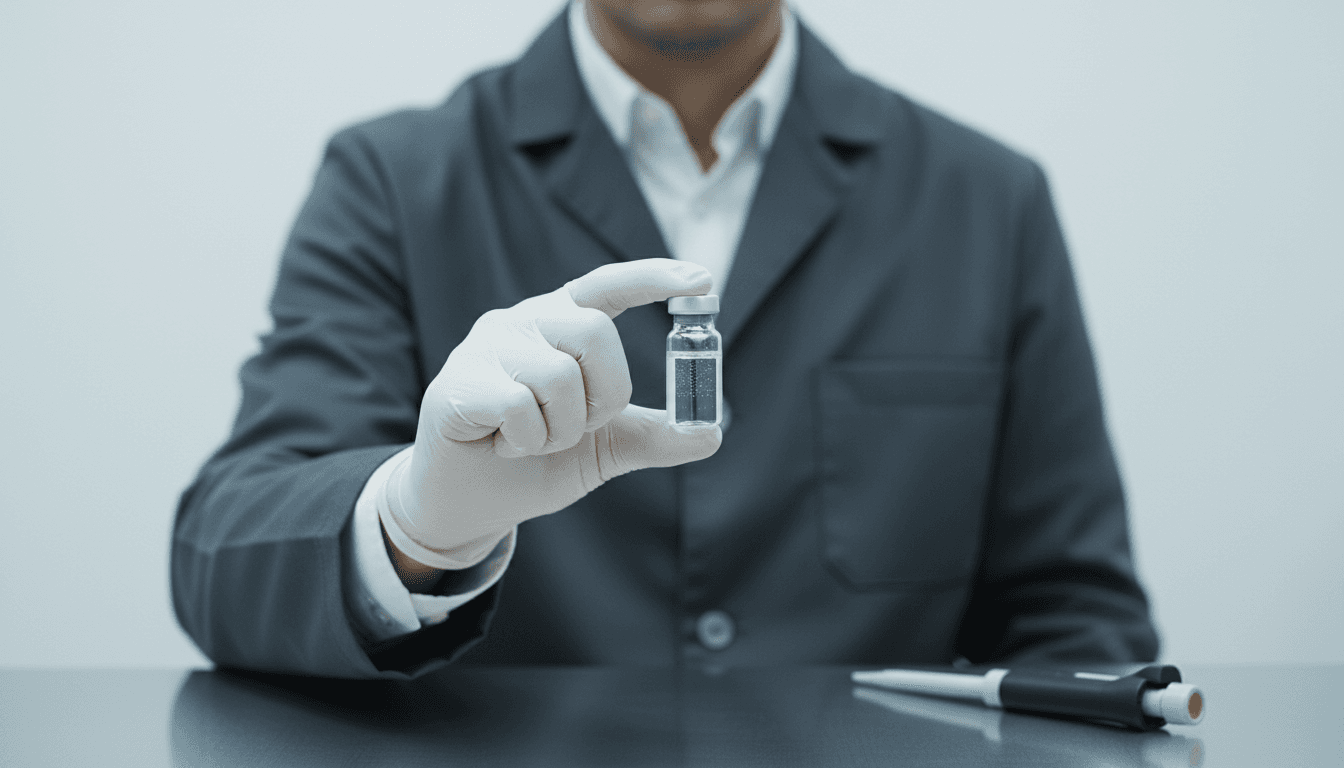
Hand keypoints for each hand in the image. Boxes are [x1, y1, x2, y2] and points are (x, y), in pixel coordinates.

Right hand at [380, 259, 722, 568]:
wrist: (468, 506)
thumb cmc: (533, 463)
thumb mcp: (604, 448)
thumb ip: (654, 436)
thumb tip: (711, 433)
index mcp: (560, 325)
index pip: (608, 286)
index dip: (654, 278)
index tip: (702, 280)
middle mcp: (522, 322)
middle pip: (594, 331)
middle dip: (606, 394)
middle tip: (580, 427)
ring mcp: (485, 348)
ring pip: (559, 375)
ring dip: (562, 429)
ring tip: (534, 441)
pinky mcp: (456, 383)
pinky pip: (518, 406)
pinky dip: (526, 442)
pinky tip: (503, 447)